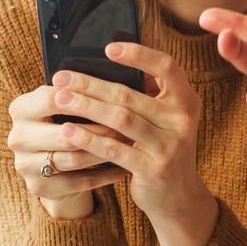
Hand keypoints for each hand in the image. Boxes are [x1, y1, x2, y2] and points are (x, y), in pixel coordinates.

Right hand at [6, 86, 127, 218]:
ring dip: (105, 152)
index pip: (52, 99)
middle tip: (130, 126)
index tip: (117, 97)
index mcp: (21, 108)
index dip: (85, 98)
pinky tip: (124, 168)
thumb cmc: (66, 122)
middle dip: (101, 129)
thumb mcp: (66, 105)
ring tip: (130, 145)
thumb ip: (80, 93)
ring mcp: (25, 165)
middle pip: (65, 134)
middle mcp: (17, 137)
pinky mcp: (38, 187)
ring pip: (74, 159)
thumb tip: (119, 82)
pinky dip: (104, 175)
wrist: (51, 161)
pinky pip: (78, 182)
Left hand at [51, 42, 218, 245]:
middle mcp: (182, 121)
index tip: (108, 48)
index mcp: (186, 101)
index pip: (167, 67)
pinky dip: (89, 138)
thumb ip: (147, 95)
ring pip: (120, 119)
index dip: (139, 54)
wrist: (178, 197)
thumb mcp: (164, 119)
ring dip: (86, 106)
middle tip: (61, 76)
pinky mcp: (153, 169)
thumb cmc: (162, 148)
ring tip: (60, 98)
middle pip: (131, 94)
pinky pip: (115, 150)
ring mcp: (170, 146)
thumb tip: (104, 66)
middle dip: (91, 84)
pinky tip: (69, 130)